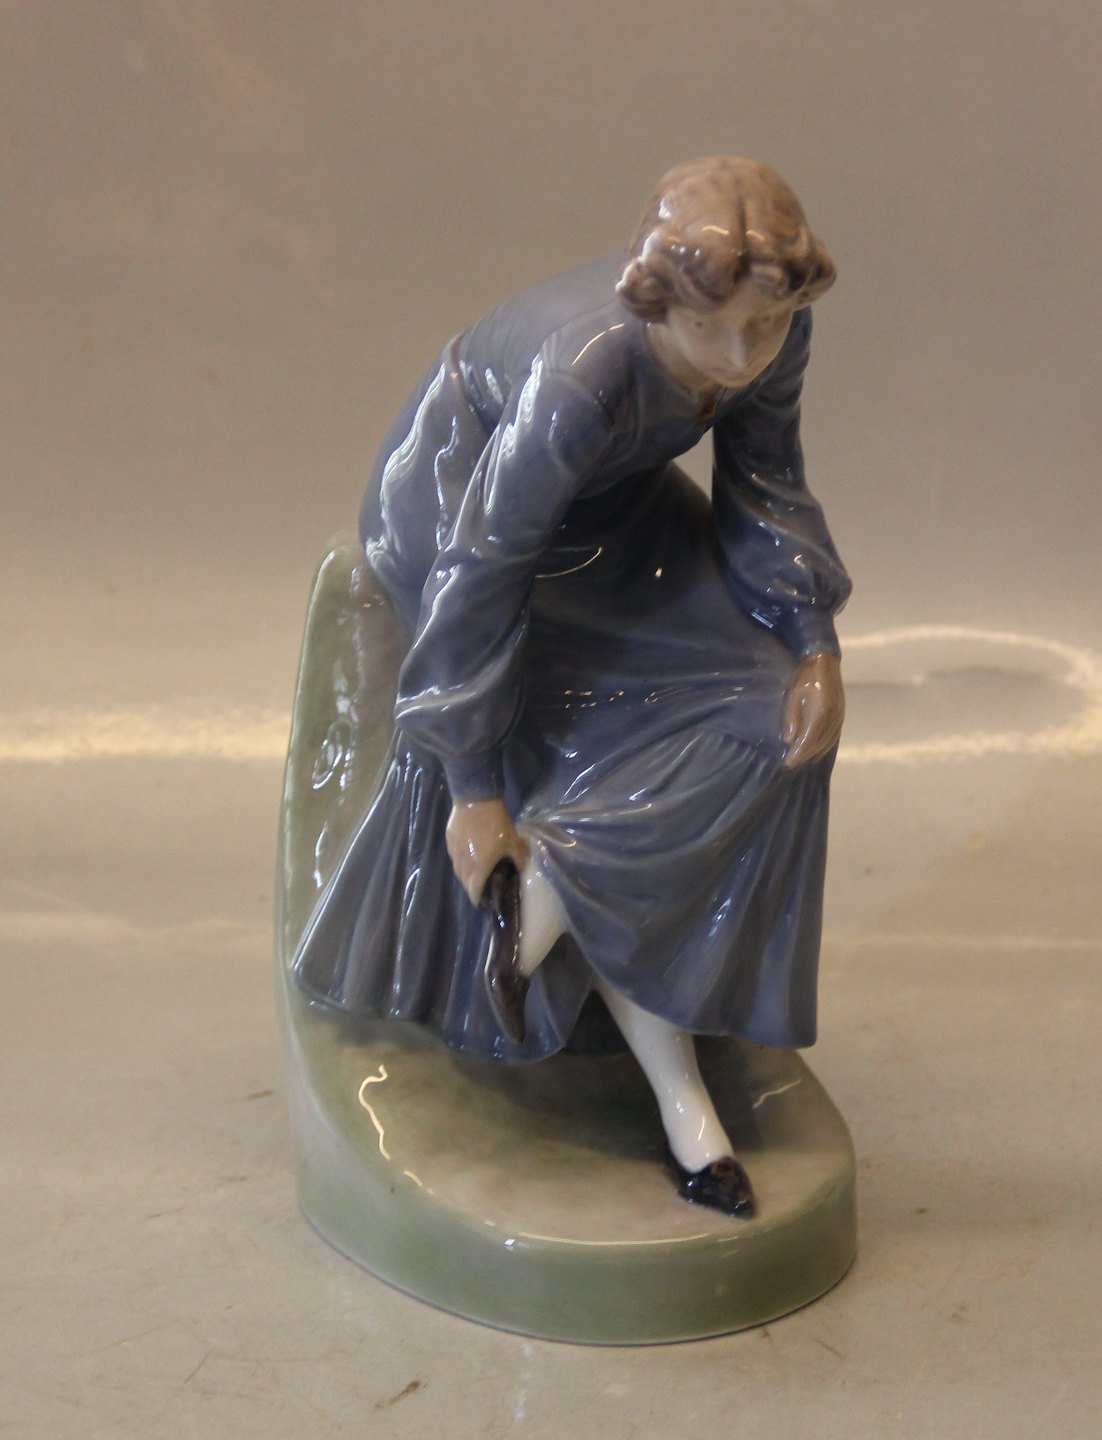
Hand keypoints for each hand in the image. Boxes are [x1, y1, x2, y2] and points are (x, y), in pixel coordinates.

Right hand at [445, 798, 528, 906]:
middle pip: (464, 882)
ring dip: (466, 874)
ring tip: (476, 870)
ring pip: (457, 870)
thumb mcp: (513, 842)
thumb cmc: (496, 823)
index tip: (484, 901)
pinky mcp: (449, 840)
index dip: (478, 900)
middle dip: (472, 887)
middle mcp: (463, 863)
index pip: (473, 892)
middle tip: (483, 884)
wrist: (476, 799)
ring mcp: (454, 852)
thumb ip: (518, 859)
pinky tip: (469, 853)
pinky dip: (461, 860)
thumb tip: (521, 868)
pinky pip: (454, 856)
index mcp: (479, 867)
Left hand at [782, 651, 844, 768]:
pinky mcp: (842, 715)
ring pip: (827, 741)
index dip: (799, 752)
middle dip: (804, 755)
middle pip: (819, 742)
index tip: (788, 762)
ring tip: (800, 760)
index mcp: (821, 710)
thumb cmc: (806, 676)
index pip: (809, 738)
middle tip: (791, 763)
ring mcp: (840, 716)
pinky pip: (834, 736)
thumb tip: (790, 740)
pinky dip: (824, 746)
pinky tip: (815, 752)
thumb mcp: (794, 694)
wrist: (825, 662)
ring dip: (814, 752)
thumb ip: (792, 717)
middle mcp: (834, 716)